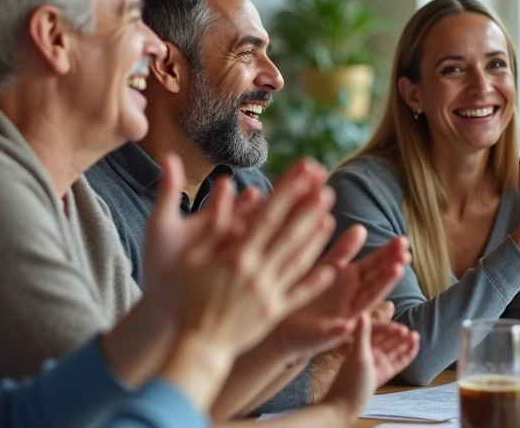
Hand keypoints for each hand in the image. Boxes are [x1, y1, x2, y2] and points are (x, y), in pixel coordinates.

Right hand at [162, 157, 339, 356]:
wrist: (197, 344)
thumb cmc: (187, 296)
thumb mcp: (191, 257)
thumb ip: (212, 220)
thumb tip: (223, 183)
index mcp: (237, 257)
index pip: (268, 217)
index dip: (288, 193)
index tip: (303, 174)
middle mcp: (258, 273)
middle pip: (289, 236)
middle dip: (308, 211)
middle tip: (326, 189)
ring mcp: (269, 294)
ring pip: (299, 262)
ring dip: (316, 240)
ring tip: (330, 218)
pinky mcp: (274, 313)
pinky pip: (299, 294)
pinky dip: (315, 281)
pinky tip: (331, 268)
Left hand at [273, 228, 409, 357]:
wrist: (287, 323)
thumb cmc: (311, 293)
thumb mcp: (329, 267)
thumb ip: (344, 250)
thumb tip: (361, 228)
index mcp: (355, 281)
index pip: (375, 265)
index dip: (389, 254)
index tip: (403, 241)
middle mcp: (355, 299)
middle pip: (376, 283)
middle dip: (391, 271)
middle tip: (406, 256)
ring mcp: (344, 317)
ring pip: (365, 304)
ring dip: (381, 290)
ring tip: (394, 275)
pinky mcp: (328, 335)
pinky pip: (336, 332)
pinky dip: (343, 328)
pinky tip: (350, 323)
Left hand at [322, 316, 418, 423]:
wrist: (345, 405)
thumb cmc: (349, 381)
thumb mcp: (358, 356)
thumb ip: (362, 335)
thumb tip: (362, 312)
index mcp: (361, 345)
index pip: (378, 333)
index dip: (390, 329)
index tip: (402, 327)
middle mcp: (370, 352)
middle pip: (388, 340)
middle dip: (400, 335)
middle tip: (413, 332)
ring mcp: (377, 362)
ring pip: (394, 350)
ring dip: (405, 343)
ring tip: (417, 337)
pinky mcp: (383, 372)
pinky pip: (398, 361)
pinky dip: (406, 355)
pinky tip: (414, 348)